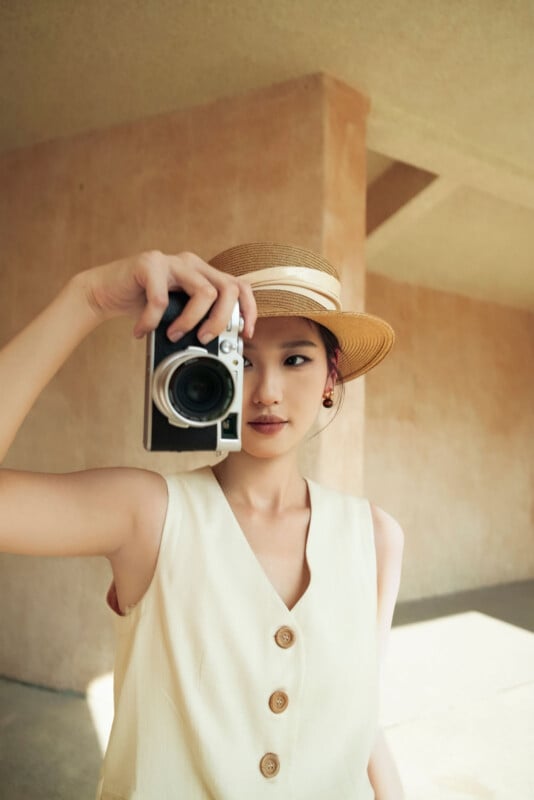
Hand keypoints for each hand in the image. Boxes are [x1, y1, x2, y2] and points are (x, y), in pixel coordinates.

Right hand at [79, 250, 256, 341]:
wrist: (102, 292)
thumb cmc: (140, 303)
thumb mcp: (175, 314)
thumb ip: (196, 321)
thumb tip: (220, 348)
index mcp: (203, 274)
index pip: (239, 286)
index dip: (248, 310)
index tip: (244, 334)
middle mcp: (192, 263)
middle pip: (228, 288)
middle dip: (222, 320)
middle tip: (205, 340)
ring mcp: (172, 261)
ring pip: (204, 292)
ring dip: (191, 322)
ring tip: (173, 335)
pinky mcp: (149, 264)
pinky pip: (161, 299)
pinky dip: (151, 321)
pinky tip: (141, 330)